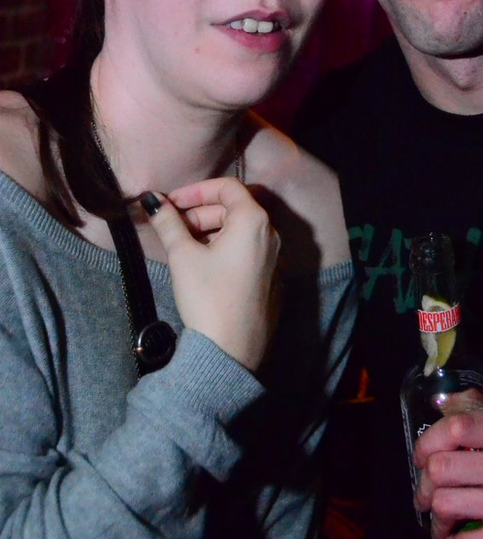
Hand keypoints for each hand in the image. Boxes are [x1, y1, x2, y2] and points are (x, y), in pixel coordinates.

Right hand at [141, 178, 279, 370]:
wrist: (229, 350)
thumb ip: (168, 222)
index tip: (171, 203)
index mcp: (254, 221)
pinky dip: (225, 248)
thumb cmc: (207, 296)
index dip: (196, 190)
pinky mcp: (271, 280)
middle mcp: (271, 235)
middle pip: (234, 209)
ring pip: (240, 231)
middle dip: (200, 213)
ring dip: (211, 231)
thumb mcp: (183, 255)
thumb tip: (151, 199)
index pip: (227, 187)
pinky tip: (203, 266)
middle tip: (173, 227)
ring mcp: (275, 259)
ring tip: (184, 247)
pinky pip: (248, 252)